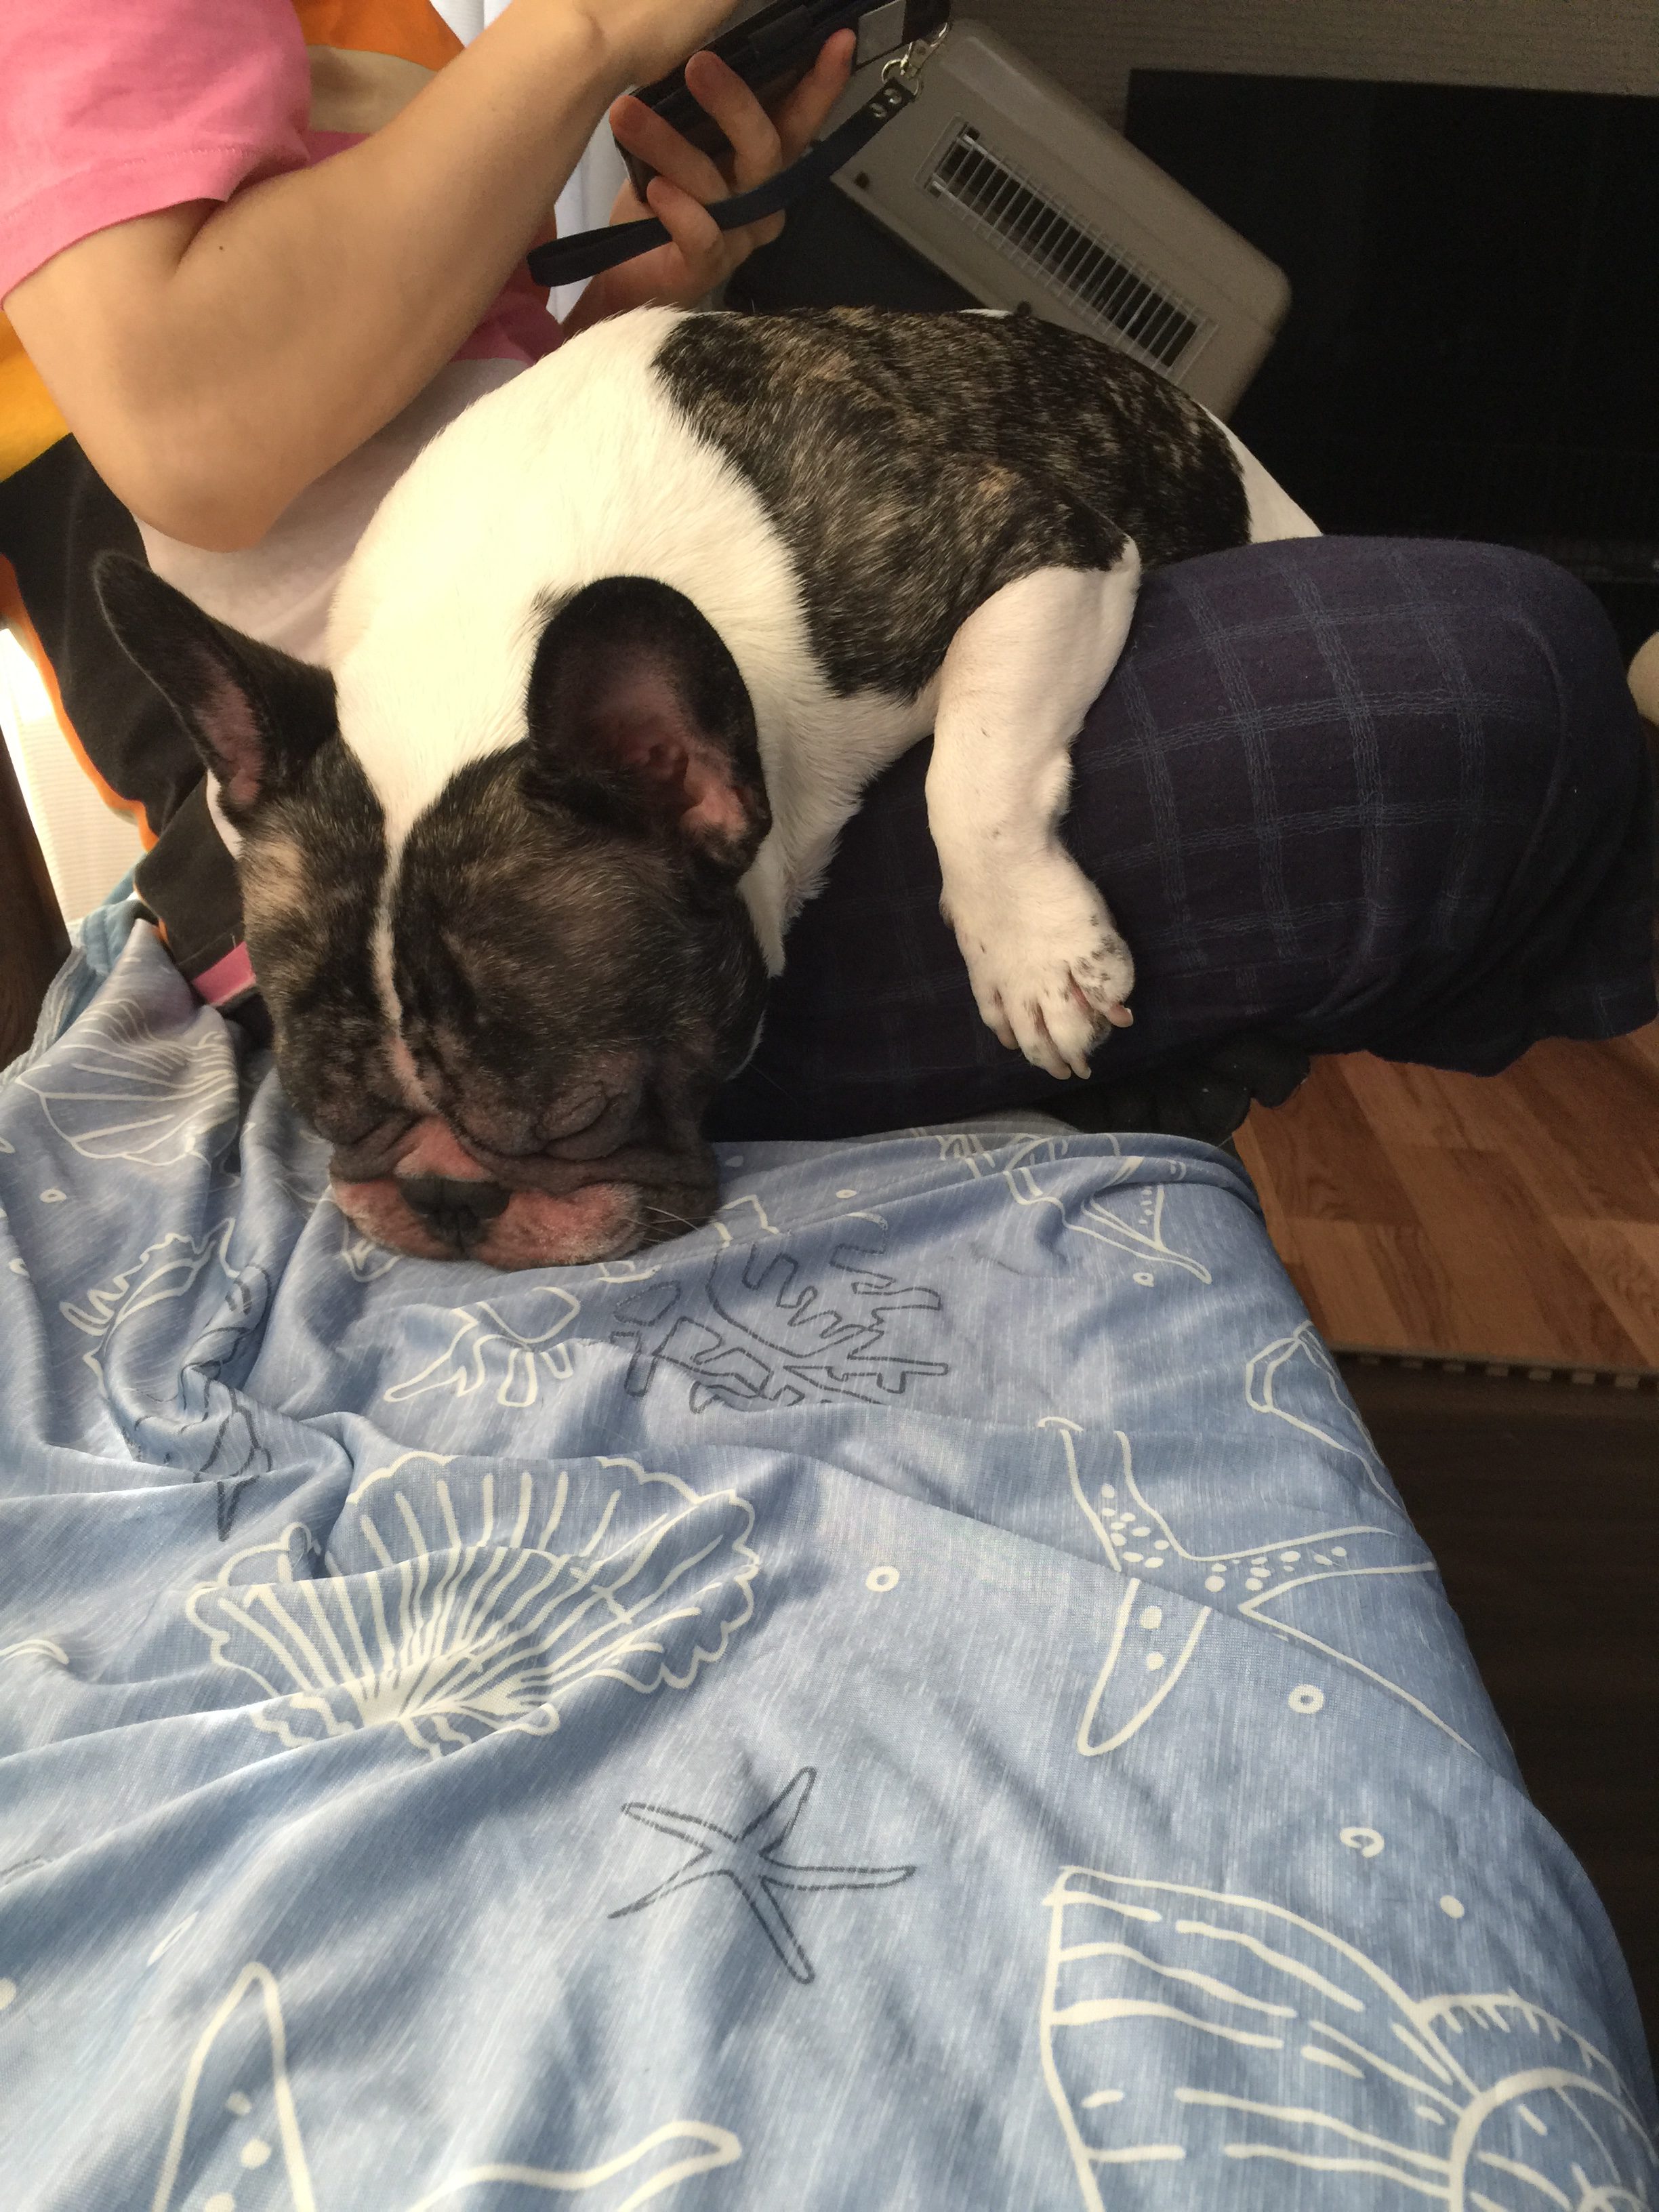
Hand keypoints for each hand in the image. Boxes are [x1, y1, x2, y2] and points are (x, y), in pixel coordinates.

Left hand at [563, 31, 856, 326]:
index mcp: (763, 165)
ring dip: (669, 143)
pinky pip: (702, 234)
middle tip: (698, 63)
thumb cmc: (659, 201)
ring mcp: (737, 238)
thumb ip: (705, 110)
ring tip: (626, 113)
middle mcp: (760, 200)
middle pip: (764, 148)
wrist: (625, 273)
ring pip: (715, 184)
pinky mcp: (705, 267)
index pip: (798, 119)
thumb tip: (707, 49)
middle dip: (735, 102)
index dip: (821, 84)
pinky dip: (679, 209)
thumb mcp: (684, 142)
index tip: (838, 40)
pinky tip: (654, 188)